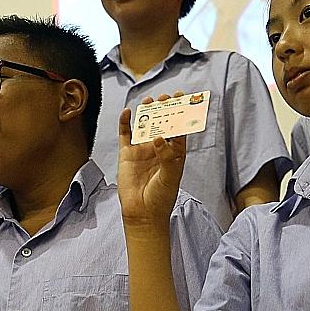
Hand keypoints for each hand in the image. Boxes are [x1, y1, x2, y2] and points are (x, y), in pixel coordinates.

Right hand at [116, 95, 188, 227]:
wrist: (142, 213)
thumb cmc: (161, 197)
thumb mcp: (170, 177)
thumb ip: (167, 157)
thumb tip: (160, 137)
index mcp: (174, 153)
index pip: (179, 129)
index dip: (182, 114)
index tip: (184, 99)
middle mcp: (159, 148)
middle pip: (162, 123)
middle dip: (164, 110)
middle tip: (164, 98)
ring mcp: (142, 150)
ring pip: (144, 126)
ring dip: (146, 113)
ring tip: (148, 101)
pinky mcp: (127, 154)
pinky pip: (125, 134)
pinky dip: (125, 122)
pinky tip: (127, 112)